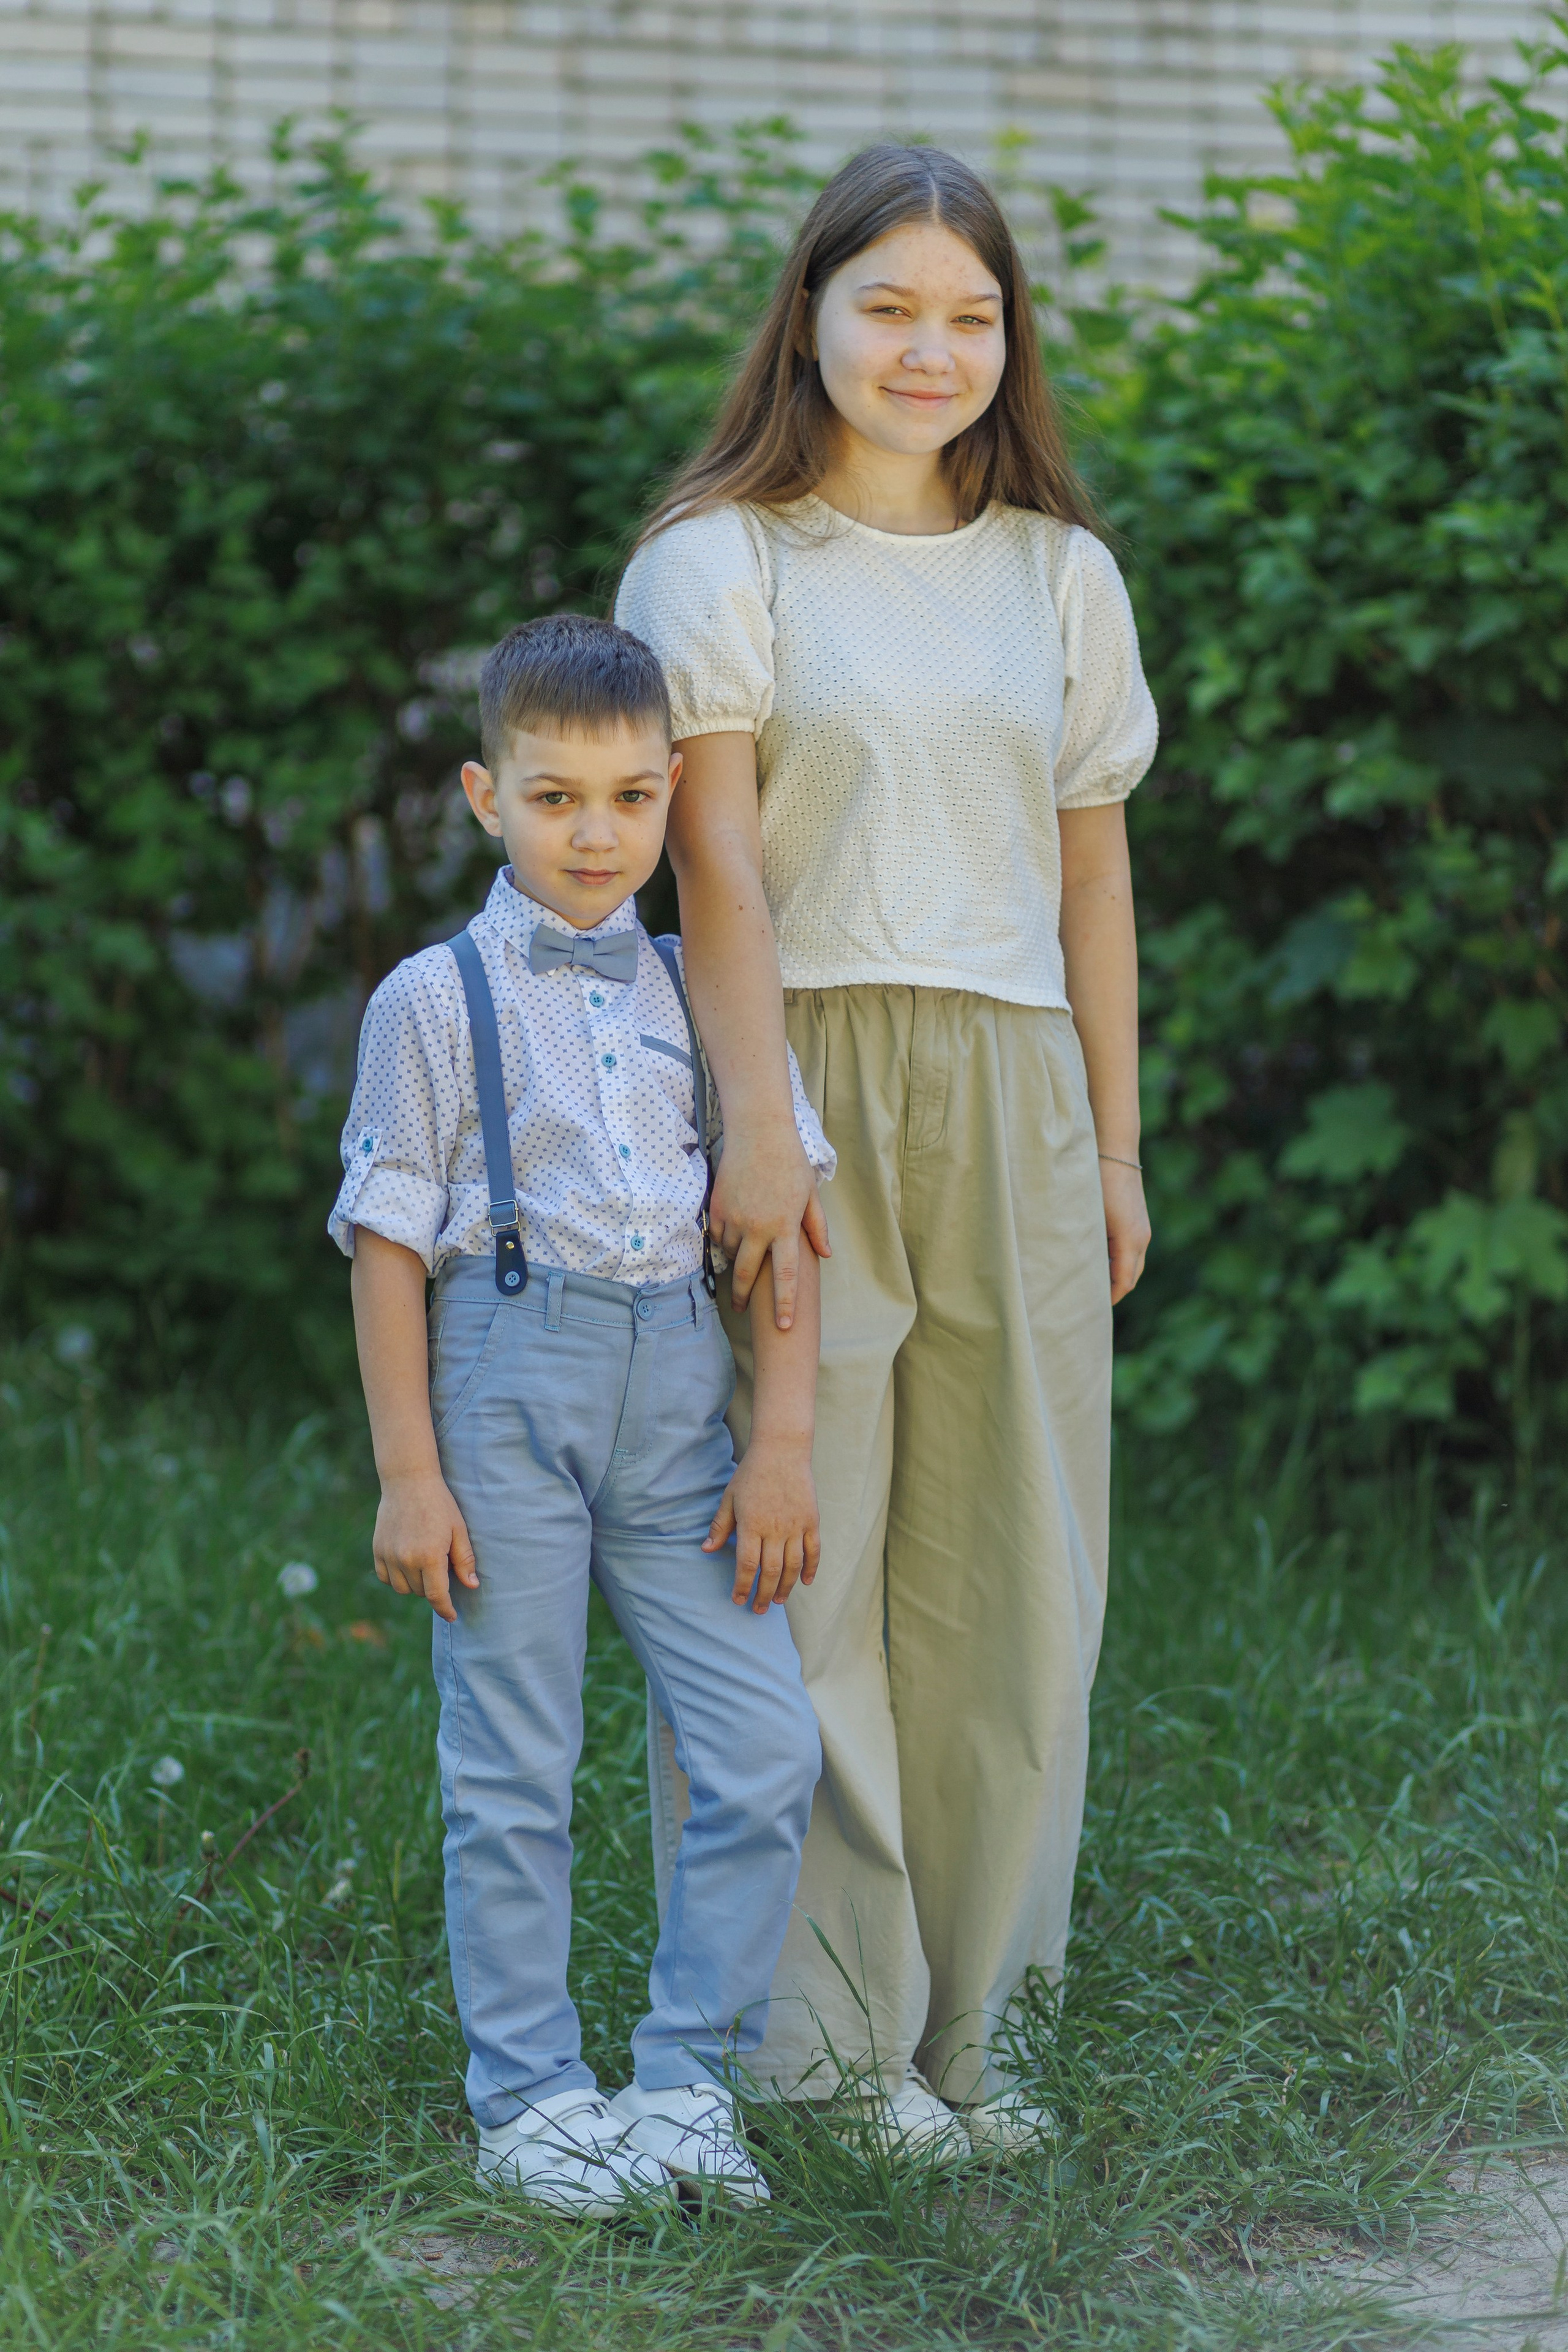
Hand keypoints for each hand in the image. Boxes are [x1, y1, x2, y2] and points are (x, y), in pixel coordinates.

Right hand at [372, 1472, 477, 1623]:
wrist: (408, 1481)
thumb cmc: (439, 1504)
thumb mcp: (459, 1530)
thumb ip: (464, 1560)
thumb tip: (471, 1586)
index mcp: (430, 1556)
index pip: (437, 1596)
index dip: (445, 1609)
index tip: (451, 1616)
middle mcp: (406, 1559)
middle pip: (421, 1592)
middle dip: (434, 1587)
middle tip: (441, 1566)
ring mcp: (389, 1555)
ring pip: (403, 1588)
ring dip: (415, 1584)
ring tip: (425, 1564)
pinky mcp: (378, 1550)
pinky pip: (386, 1578)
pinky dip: (396, 1577)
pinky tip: (407, 1564)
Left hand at [703, 1436, 820, 1613]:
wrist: (782, 1450)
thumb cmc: (751, 1473)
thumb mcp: (730, 1497)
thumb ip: (720, 1526)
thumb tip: (706, 1550)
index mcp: (752, 1524)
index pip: (747, 1565)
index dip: (742, 1586)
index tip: (737, 1600)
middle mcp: (775, 1529)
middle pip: (770, 1572)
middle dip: (763, 1595)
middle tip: (758, 1610)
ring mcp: (796, 1526)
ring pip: (793, 1566)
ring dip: (785, 1587)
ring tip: (778, 1601)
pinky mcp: (812, 1521)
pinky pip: (814, 1551)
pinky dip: (811, 1569)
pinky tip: (805, 1582)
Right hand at [710, 1123, 829, 1329]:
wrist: (758, 1133)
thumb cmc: (790, 1162)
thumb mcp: (810, 1196)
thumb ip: (817, 1228)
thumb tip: (825, 1255)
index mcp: (785, 1227)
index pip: (785, 1276)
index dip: (784, 1304)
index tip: (783, 1326)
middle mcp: (758, 1227)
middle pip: (747, 1275)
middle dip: (744, 1298)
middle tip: (742, 1310)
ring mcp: (734, 1218)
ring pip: (730, 1254)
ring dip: (735, 1261)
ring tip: (742, 1259)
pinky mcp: (717, 1208)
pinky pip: (718, 1235)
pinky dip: (724, 1240)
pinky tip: (732, 1235)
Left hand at [1100, 1158, 1150, 1303]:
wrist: (1115, 1150)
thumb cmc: (1097, 1180)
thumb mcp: (1089, 1216)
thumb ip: (1086, 1244)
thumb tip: (1073, 1270)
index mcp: (1130, 1240)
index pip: (1123, 1282)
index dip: (1109, 1298)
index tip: (1090, 1310)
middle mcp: (1141, 1238)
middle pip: (1130, 1277)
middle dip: (1113, 1292)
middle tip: (1089, 1304)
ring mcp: (1142, 1230)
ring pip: (1132, 1265)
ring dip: (1116, 1277)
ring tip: (1092, 1286)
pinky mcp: (1137, 1222)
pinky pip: (1131, 1251)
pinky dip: (1118, 1262)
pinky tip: (1098, 1262)